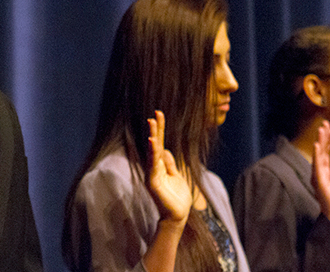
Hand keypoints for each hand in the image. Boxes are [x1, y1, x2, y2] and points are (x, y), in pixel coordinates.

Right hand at [146, 110, 191, 224]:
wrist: (177, 215)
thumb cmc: (176, 197)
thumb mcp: (176, 175)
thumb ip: (170, 163)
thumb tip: (165, 149)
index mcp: (160, 165)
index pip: (159, 143)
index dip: (159, 129)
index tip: (159, 114)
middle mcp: (154, 167)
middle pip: (154, 144)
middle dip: (155, 129)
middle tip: (155, 114)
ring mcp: (152, 173)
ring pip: (152, 152)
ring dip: (152, 136)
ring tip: (151, 123)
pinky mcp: (152, 181)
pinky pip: (152, 164)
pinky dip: (152, 153)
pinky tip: (152, 142)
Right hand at [311, 120, 329, 229]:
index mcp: (325, 173)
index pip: (326, 154)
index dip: (328, 141)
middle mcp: (319, 173)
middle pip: (322, 152)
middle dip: (323, 137)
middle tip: (325, 123)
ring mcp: (318, 177)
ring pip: (319, 156)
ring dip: (321, 142)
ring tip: (322, 130)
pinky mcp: (319, 183)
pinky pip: (318, 166)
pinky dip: (318, 156)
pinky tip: (319, 146)